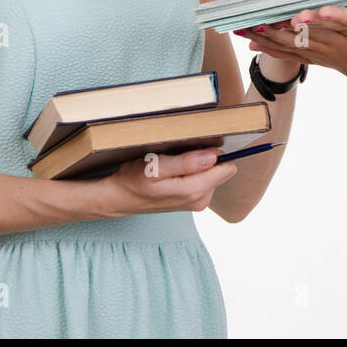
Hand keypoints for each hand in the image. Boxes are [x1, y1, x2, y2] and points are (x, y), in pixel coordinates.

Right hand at [96, 146, 237, 217]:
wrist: (120, 198)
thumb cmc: (134, 180)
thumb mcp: (155, 167)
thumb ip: (186, 163)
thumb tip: (213, 157)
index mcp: (195, 191)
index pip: (227, 167)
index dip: (216, 153)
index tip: (200, 145)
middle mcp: (200, 199)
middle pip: (221, 169)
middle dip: (205, 158)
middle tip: (179, 154)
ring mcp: (196, 201)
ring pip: (212, 173)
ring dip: (196, 164)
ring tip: (173, 162)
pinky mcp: (191, 199)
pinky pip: (202, 178)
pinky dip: (191, 171)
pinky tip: (173, 170)